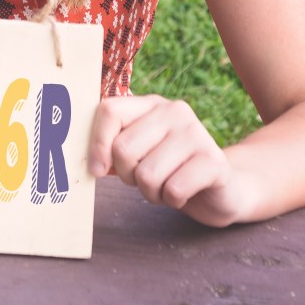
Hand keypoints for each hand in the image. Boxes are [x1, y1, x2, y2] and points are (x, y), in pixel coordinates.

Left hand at [88, 95, 244, 226]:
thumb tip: (85, 160)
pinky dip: (171, 200)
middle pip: (123, 149)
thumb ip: (111, 147)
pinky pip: (172, 189)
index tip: (97, 169)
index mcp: (150, 104)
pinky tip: (183, 193)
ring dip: (150, 192)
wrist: (220, 189)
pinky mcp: (214, 161)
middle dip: (128, 176)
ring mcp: (197, 133)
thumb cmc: (167, 170)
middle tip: (146, 179)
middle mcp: (174, 111)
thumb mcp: (137, 153)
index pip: (109, 111)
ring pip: (146, 174)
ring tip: (165, 186)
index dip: (96, 144)